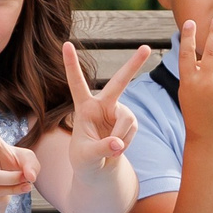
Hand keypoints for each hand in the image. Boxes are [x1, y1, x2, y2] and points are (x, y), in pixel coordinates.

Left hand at [62, 41, 147, 173]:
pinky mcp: (129, 120)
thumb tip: (118, 143)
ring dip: (121, 138)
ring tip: (111, 149)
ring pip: (128, 120)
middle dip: (133, 65)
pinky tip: (117, 147)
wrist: (98, 168)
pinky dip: (126, 142)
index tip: (66, 44)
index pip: (77, 83)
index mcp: (84, 107)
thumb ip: (101, 149)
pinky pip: (132, 130)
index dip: (72, 64)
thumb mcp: (87, 157)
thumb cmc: (84, 160)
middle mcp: (102, 104)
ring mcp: (118, 111)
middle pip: (119, 82)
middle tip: (146, 47)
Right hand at [173, 16, 212, 142]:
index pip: (187, 54)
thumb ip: (196, 72)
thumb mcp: (188, 90)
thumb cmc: (196, 108)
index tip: (189, 22)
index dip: (187, 37)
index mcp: (189, 80)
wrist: (210, 133)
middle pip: (211, 50)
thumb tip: (206, 52)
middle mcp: (205, 81)